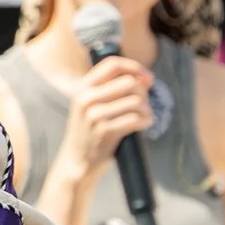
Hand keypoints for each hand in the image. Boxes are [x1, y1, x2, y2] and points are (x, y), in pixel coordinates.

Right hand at [54, 54, 151, 182]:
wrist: (77, 159)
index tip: (147, 77)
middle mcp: (86, 99)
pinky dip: (145, 121)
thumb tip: (146, 78)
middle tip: (143, 104)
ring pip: (136, 101)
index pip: (113, 65)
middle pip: (129, 82)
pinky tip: (142, 125)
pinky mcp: (106, 132)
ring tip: (143, 116)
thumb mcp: (90, 103)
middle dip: (143, 92)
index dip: (134, 67)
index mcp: (82, 87)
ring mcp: (95, 116)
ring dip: (146, 109)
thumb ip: (112, 87)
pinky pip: (136, 119)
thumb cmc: (90, 129)